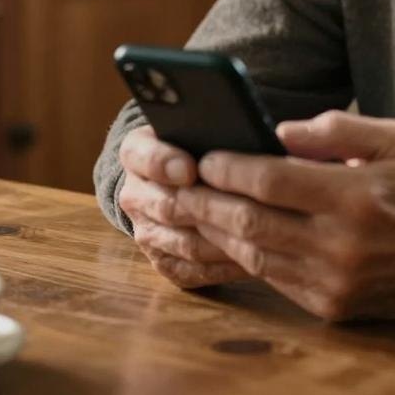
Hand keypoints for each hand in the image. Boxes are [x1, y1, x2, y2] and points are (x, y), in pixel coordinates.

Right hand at [117, 125, 246, 288]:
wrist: (180, 176)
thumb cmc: (201, 144)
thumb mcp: (199, 125)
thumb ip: (213, 125)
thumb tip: (256, 135)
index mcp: (137, 152)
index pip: (142, 156)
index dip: (164, 163)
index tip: (190, 168)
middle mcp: (134, 194)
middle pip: (167, 206)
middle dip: (206, 208)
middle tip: (242, 208)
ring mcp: (146, 232)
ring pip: (184, 243)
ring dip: (222, 241)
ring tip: (260, 235)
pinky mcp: (163, 262)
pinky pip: (193, 270)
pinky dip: (223, 266)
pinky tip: (255, 256)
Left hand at [174, 111, 394, 320]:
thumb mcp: (393, 137)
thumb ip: (336, 129)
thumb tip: (277, 131)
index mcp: (356, 196)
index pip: (273, 180)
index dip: (231, 168)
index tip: (206, 155)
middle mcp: (342, 244)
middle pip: (252, 222)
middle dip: (208, 201)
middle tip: (181, 183)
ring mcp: (335, 281)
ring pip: (255, 255)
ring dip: (217, 231)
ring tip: (193, 208)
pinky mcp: (333, 306)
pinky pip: (274, 279)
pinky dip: (246, 255)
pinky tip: (230, 235)